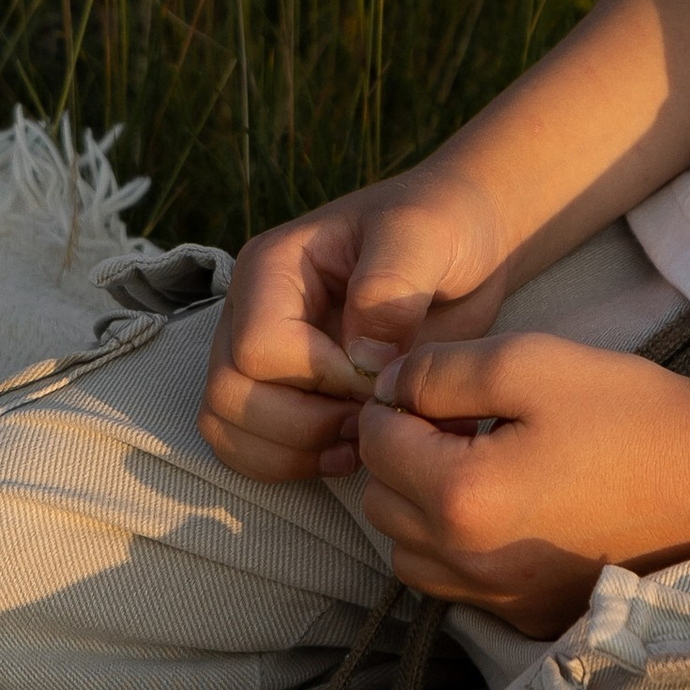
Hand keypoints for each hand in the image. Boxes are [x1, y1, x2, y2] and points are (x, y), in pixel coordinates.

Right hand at [200, 166, 517, 482]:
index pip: (258, 347)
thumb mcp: (425, 236)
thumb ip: (388, 288)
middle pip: (230, 394)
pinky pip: (246, 446)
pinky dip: (291, 464)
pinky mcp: (278, 389)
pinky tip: (350, 452)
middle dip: (305, 424)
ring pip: (225, 426)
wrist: (464, 243)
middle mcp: (249, 310)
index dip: (322, 377)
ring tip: (361, 442)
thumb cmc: (442, 225)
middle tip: (373, 419)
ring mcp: (257, 353)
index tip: (382, 373)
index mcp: (272, 265)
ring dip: (293, 452)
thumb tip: (362, 361)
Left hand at [352, 332, 689, 635]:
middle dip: (402, 455)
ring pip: (408, 554)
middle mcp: (467, 564)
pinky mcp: (529, 617)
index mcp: (460, 497)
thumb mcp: (531, 362)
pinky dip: (458, 550)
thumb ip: (442, 371)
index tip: (443, 385)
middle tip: (461, 420)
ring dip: (420, 507)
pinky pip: (457, 587)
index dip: (397, 400)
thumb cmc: (629, 413)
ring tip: (480, 465)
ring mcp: (500, 600)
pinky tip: (508, 510)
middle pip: (380, 503)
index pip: (374, 442)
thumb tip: (388, 387)